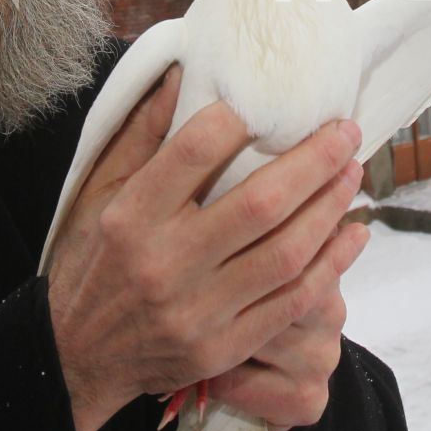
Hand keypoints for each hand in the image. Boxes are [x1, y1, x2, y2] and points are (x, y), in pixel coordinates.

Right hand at [45, 70, 364, 430]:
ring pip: (286, 253)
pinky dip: (331, 265)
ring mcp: (197, 311)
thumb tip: (180, 72)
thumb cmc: (90, 262)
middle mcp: (164, 264)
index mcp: (131, 217)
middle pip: (260, 205)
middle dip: (314, 162)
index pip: (194, 152)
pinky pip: (291, 302)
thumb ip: (140, 136)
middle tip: (346, 132)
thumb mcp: (98, 194)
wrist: (77, 358)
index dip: (239, 119)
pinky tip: (354, 233)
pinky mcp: (223, 347)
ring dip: (330, 208)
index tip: (270, 101)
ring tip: (353, 173)